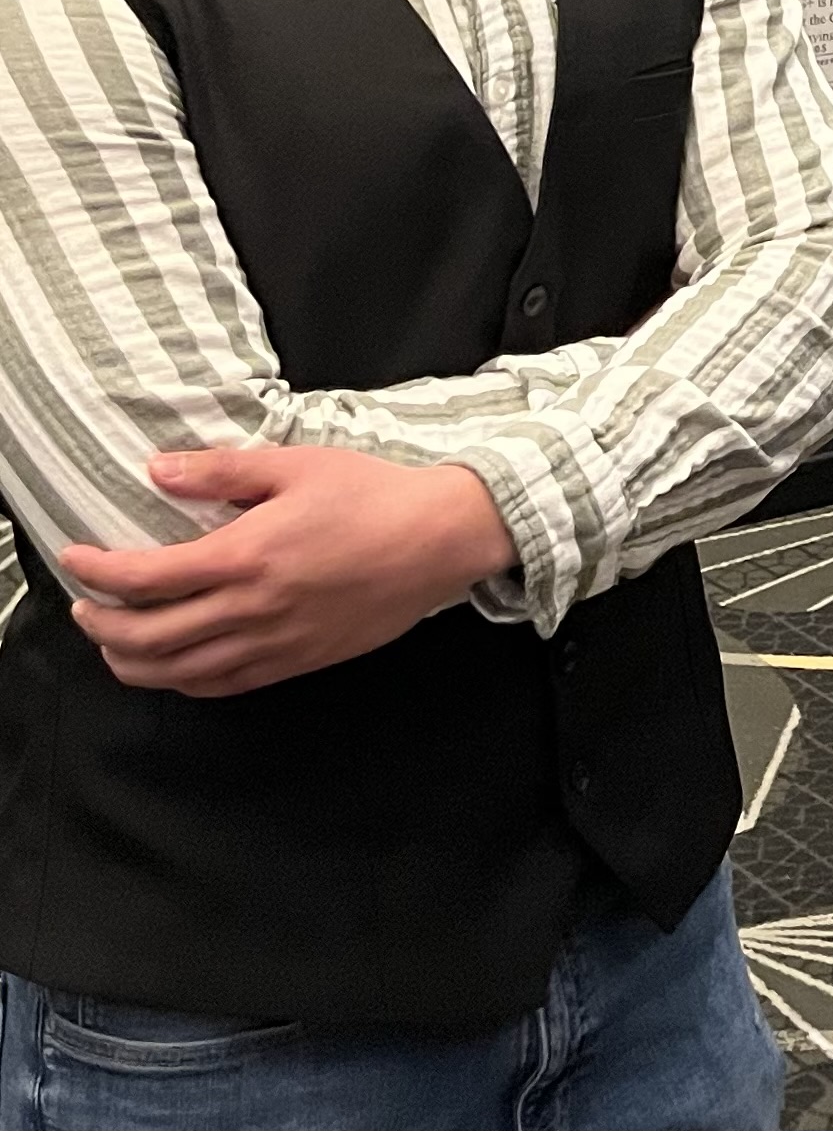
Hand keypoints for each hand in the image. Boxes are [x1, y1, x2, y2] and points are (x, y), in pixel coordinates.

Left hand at [59, 447, 516, 699]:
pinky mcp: (295, 664)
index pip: (144, 578)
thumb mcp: (297, 464)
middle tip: (83, 605)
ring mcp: (272, 644)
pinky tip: (172, 664)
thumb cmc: (371, 494)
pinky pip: (220, 687)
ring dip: (129, 661)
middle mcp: (250, 609)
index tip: (76, 559)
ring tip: (113, 641)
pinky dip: (179, 680)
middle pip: (145, 638)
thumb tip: (157, 469)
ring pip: (175, 673)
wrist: (437, 540)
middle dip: (98, 625)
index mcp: (245, 555)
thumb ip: (221, 471)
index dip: (98, 571)